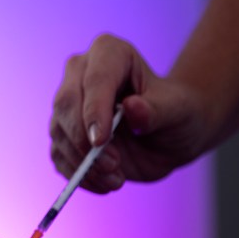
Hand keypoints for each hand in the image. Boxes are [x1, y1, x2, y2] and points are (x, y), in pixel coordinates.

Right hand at [49, 34, 207, 192]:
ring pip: (58, 131)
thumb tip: (133, 108)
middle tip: (114, 166)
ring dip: (82, 162)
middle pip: (66, 104)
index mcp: (109, 53)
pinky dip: (76, 174)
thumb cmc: (178, 113)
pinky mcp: (65, 133)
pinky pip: (59, 154)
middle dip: (84, 140)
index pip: (94, 79)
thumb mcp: (179, 110)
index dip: (93, 110)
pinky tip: (104, 184)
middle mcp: (81, 73)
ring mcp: (69, 103)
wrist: (171, 134)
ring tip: (116, 179)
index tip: (100, 141)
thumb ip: (157, 110)